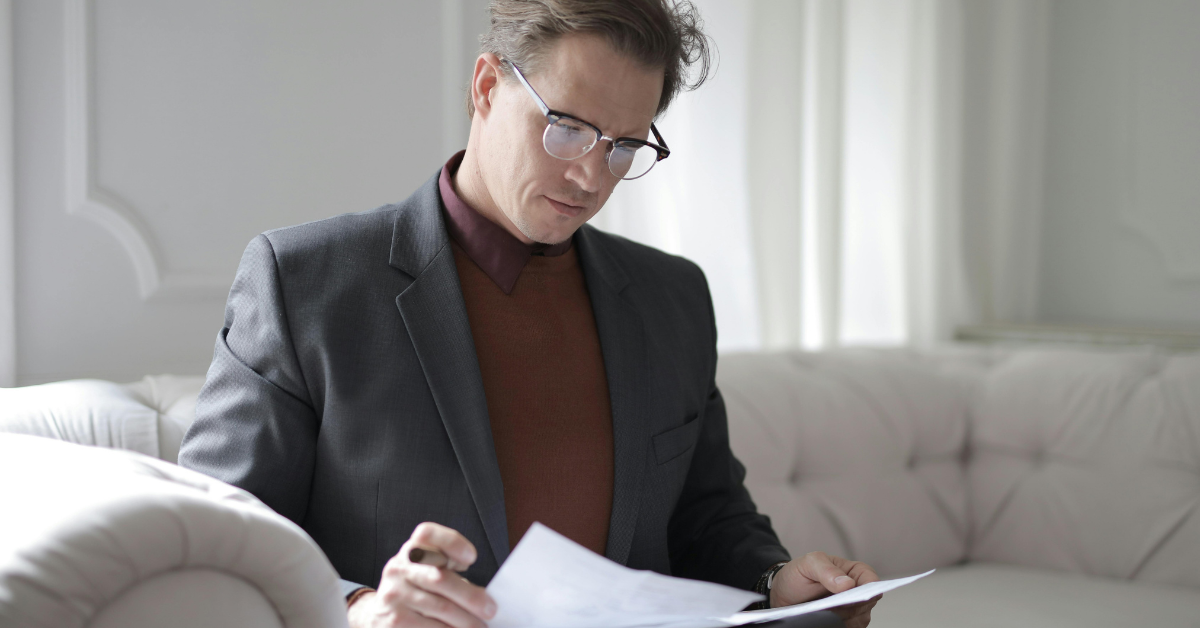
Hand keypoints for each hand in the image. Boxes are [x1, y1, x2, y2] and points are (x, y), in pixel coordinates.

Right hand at [348, 522, 497, 627]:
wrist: (379, 614)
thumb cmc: (417, 590)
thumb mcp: (428, 570)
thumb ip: (450, 571)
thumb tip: (485, 596)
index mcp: (412, 550)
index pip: (426, 534)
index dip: (450, 542)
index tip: (471, 558)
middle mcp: (399, 568)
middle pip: (440, 577)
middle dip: (470, 596)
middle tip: (490, 610)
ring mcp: (393, 594)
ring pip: (440, 607)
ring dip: (466, 620)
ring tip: (481, 626)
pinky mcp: (393, 619)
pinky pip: (430, 627)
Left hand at [768, 552, 879, 627]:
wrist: (784, 594)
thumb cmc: (799, 575)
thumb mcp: (809, 564)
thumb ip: (827, 570)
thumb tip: (847, 583)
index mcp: (853, 571)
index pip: (871, 579)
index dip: (868, 587)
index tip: (855, 594)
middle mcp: (857, 591)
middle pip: (867, 602)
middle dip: (851, 606)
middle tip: (832, 606)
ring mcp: (853, 609)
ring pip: (860, 619)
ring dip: (844, 618)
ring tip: (825, 612)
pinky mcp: (845, 622)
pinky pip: (851, 627)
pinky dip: (840, 625)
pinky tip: (826, 621)